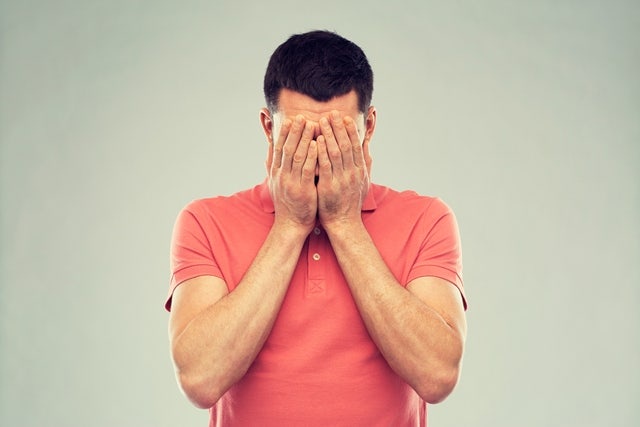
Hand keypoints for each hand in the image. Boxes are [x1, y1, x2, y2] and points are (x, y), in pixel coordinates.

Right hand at [267, 115, 318, 232]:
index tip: (290, 119)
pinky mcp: (302, 190)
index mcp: (276, 172)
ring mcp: (291, 182)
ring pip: (297, 156)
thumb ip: (276, 165)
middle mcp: (281, 175)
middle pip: (287, 148)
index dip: (285, 132)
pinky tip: (316, 145)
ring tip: (311, 124)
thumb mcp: (278, 182)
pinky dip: (311, 156)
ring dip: (304, 138)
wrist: (291, 225)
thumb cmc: (289, 203)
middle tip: (301, 116)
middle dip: (295, 131)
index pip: (279, 147)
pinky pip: (307, 170)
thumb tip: (273, 148)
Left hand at [316, 111, 368, 227]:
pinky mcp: (328, 187)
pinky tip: (317, 141)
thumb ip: (364, 163)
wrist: (343, 223)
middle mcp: (352, 173)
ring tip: (321, 121)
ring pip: (336, 152)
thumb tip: (366, 145)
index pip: (356, 146)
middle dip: (339, 128)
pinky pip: (325, 166)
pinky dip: (321, 152)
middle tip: (332, 113)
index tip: (345, 117)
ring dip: (329, 135)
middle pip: (346, 145)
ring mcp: (341, 180)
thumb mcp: (362, 181)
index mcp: (359, 171)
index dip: (350, 130)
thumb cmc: (350, 201)